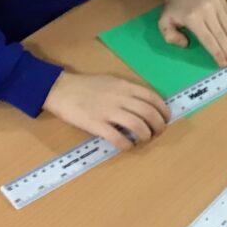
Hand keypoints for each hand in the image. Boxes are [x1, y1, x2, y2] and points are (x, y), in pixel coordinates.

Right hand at [42, 72, 170, 150]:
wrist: (61, 89)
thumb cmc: (86, 86)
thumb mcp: (111, 81)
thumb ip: (127, 91)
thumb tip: (145, 104)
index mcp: (124, 86)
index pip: (152, 97)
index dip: (163, 110)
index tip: (166, 118)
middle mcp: (119, 97)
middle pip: (149, 113)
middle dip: (159, 125)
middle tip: (158, 132)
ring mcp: (108, 111)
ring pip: (138, 125)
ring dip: (146, 136)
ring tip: (144, 139)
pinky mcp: (96, 125)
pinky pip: (118, 138)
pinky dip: (128, 144)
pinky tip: (128, 146)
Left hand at [160, 0, 226, 67]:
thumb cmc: (174, 9)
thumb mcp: (163, 22)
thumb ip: (170, 36)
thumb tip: (186, 44)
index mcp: (192, 18)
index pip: (207, 38)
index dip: (216, 52)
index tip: (223, 64)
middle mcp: (206, 11)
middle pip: (220, 35)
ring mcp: (217, 5)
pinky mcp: (223, 2)